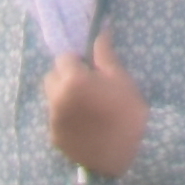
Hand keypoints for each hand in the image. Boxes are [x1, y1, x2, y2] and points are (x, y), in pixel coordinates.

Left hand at [44, 34, 146, 181]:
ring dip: (63, 97)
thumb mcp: (120, 78)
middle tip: (88, 87)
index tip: (92, 71)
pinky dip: (65, 118)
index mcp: (72, 80)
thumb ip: (104, 54)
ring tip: (87, 108)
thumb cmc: (129, 112)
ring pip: (52, 98)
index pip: (63, 58)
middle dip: (65, 77)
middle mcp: (57, 99)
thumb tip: (100, 31)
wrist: (132, 153)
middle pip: (51, 77)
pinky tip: (85, 125)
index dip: (77, 62)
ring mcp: (54, 121)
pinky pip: (55, 119)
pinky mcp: (55, 139)